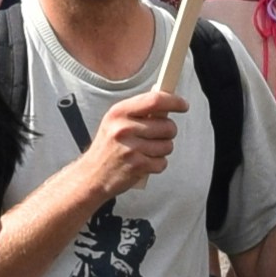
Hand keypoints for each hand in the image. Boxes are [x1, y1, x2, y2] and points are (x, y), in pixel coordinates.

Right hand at [73, 86, 183, 212]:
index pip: (155, 100)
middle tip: (157, 135)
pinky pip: (163, 162)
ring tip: (146, 151)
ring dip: (162, 149)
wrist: (92, 176)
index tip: (183, 105)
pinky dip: (157, 164)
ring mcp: (131, 148)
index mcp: (118, 113)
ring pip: (168, 145)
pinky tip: (144, 163)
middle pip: (167, 126)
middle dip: (168, 132)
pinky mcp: (138, 166)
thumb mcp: (114, 122)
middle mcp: (124, 129)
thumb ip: (138, 111)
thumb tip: (166, 102)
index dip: (174, 101)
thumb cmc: (107, 147)